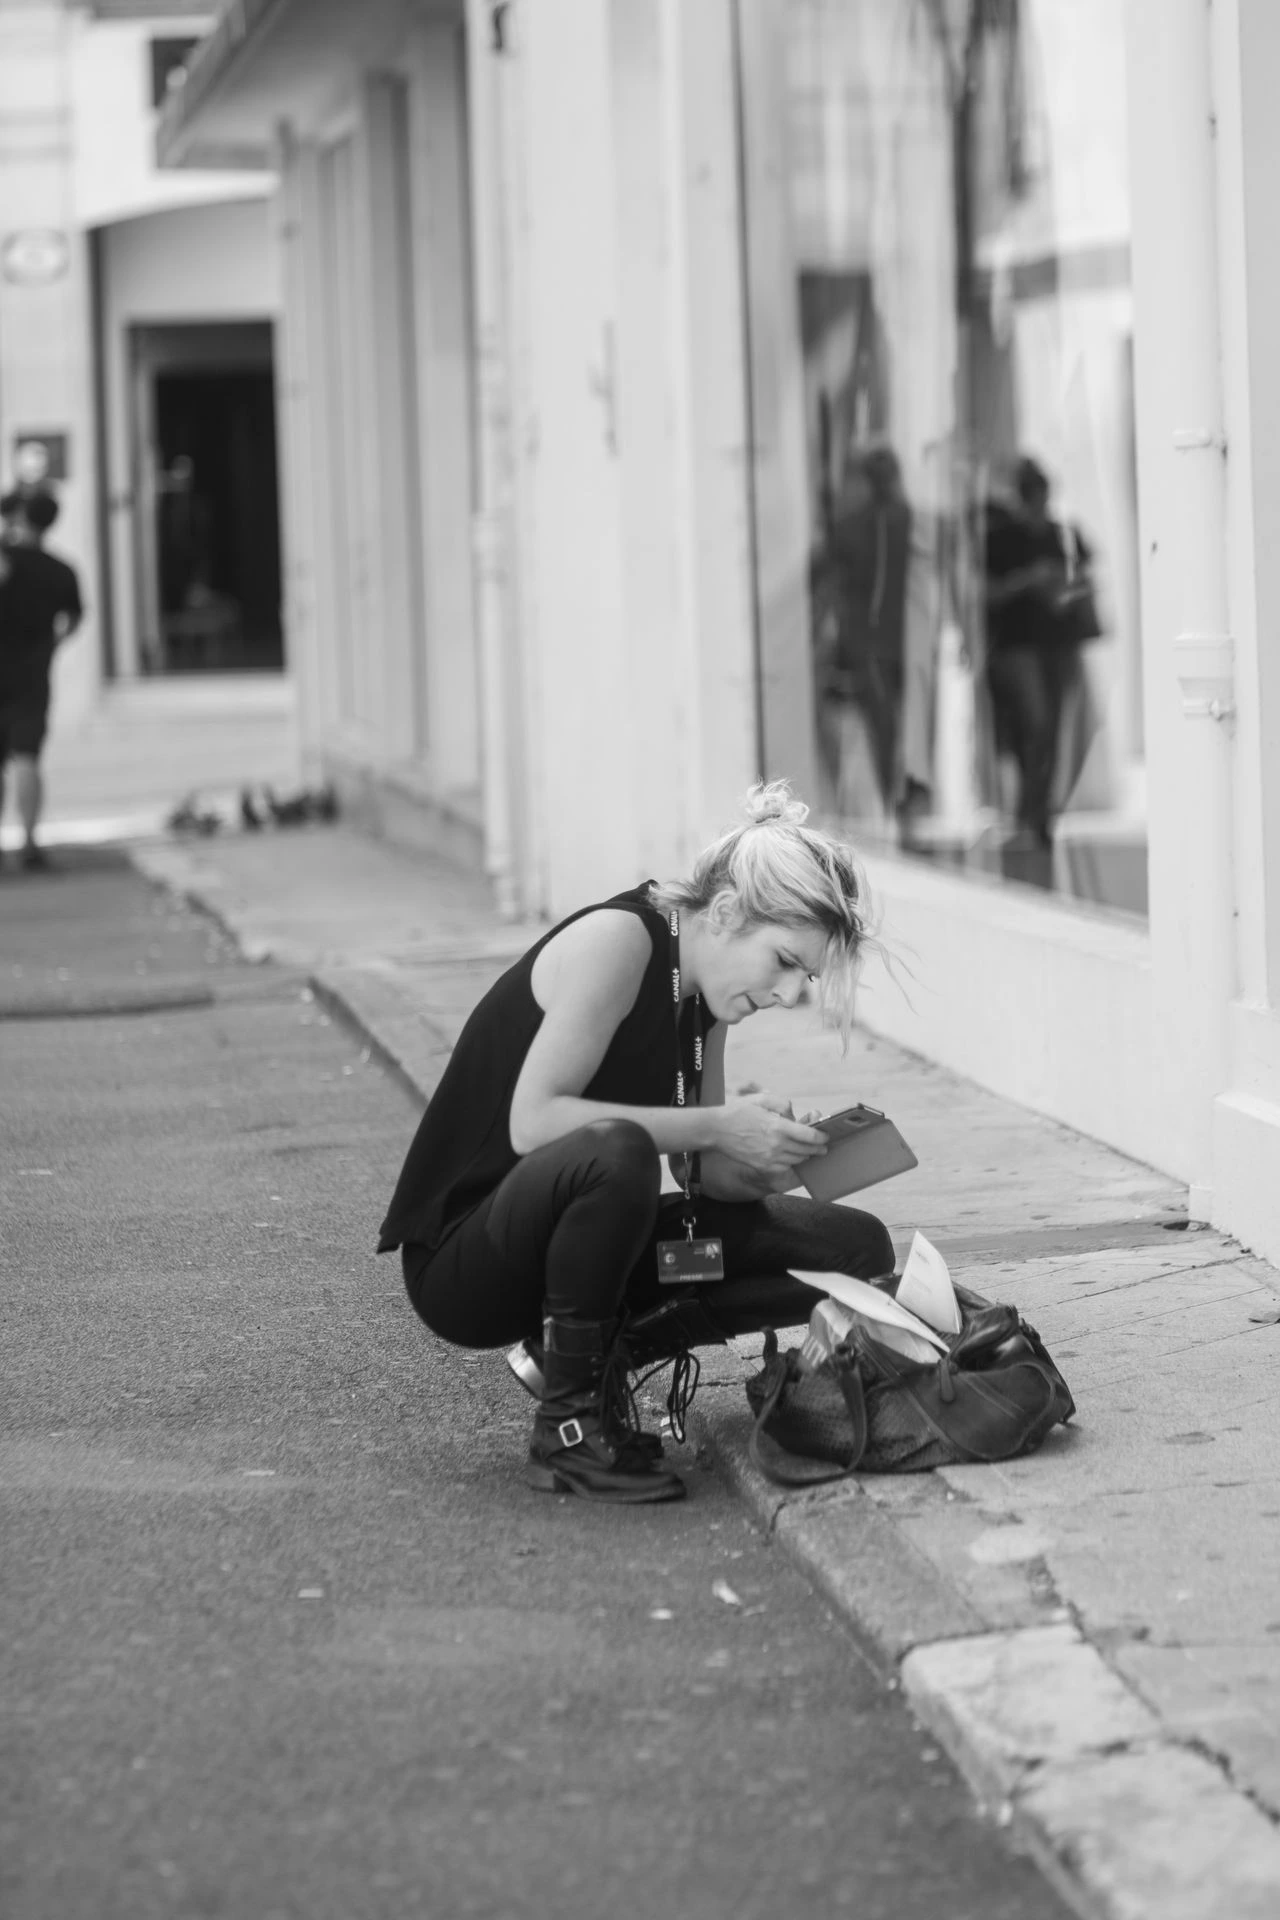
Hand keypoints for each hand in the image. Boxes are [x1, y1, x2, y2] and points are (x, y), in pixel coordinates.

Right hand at [712, 1093, 826, 1179]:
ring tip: (809, 1151)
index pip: (809, 1135)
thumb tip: (793, 1115)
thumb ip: (782, 1104)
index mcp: (778, 1127)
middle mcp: (776, 1145)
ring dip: (805, 1156)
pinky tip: (792, 1157)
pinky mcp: (762, 1166)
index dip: (821, 1137)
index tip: (825, 1136)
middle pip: (806, 1151)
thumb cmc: (738, 1111)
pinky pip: (784, 1167)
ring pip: (797, 1160)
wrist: (716, 1129)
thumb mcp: (762, 1099)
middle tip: (823, 1146)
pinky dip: (791, 1163)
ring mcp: (769, 1158)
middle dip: (817, 1148)